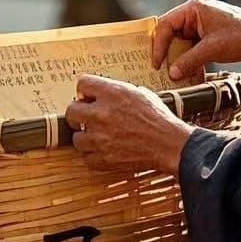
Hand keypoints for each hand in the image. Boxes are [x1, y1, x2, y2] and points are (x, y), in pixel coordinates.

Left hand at [65, 74, 193, 173]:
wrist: (169, 144)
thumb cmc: (160, 120)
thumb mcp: (141, 94)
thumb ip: (118, 92)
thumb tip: (103, 93)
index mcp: (112, 93)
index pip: (82, 83)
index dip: (85, 90)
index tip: (87, 97)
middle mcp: (102, 113)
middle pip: (71, 110)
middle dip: (78, 113)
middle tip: (86, 117)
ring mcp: (100, 137)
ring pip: (76, 137)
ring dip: (86, 137)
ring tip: (98, 136)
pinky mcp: (103, 158)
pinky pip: (86, 157)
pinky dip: (93, 155)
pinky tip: (104, 149)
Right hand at [153, 0, 240, 87]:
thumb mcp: (212, 50)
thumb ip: (189, 61)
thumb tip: (172, 74)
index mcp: (193, 8)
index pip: (166, 24)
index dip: (159, 44)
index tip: (156, 62)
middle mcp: (195, 13)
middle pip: (171, 32)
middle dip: (166, 51)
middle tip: (159, 68)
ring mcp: (201, 23)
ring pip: (180, 41)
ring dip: (177, 57)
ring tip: (171, 73)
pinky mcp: (208, 34)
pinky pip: (190, 46)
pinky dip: (187, 58)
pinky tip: (185, 71)